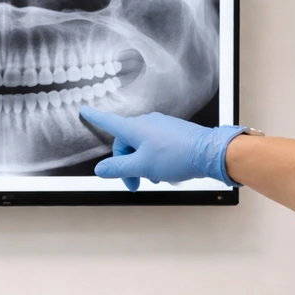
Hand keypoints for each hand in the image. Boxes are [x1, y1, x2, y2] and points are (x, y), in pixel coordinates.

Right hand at [79, 105, 245, 191]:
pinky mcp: (173, 132)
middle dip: (127, 165)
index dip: (95, 118)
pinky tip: (165, 172)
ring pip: (141, 147)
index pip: (109, 122)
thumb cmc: (176, 156)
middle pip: (126, 144)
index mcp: (135, 128)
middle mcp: (147, 123)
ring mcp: (161, 126)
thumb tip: (100, 169)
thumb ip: (117, 169)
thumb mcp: (142, 166)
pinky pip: (156, 145)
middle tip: (135, 184)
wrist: (210, 152)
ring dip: (142, 164)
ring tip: (155, 178)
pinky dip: (154, 159)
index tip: (84, 110)